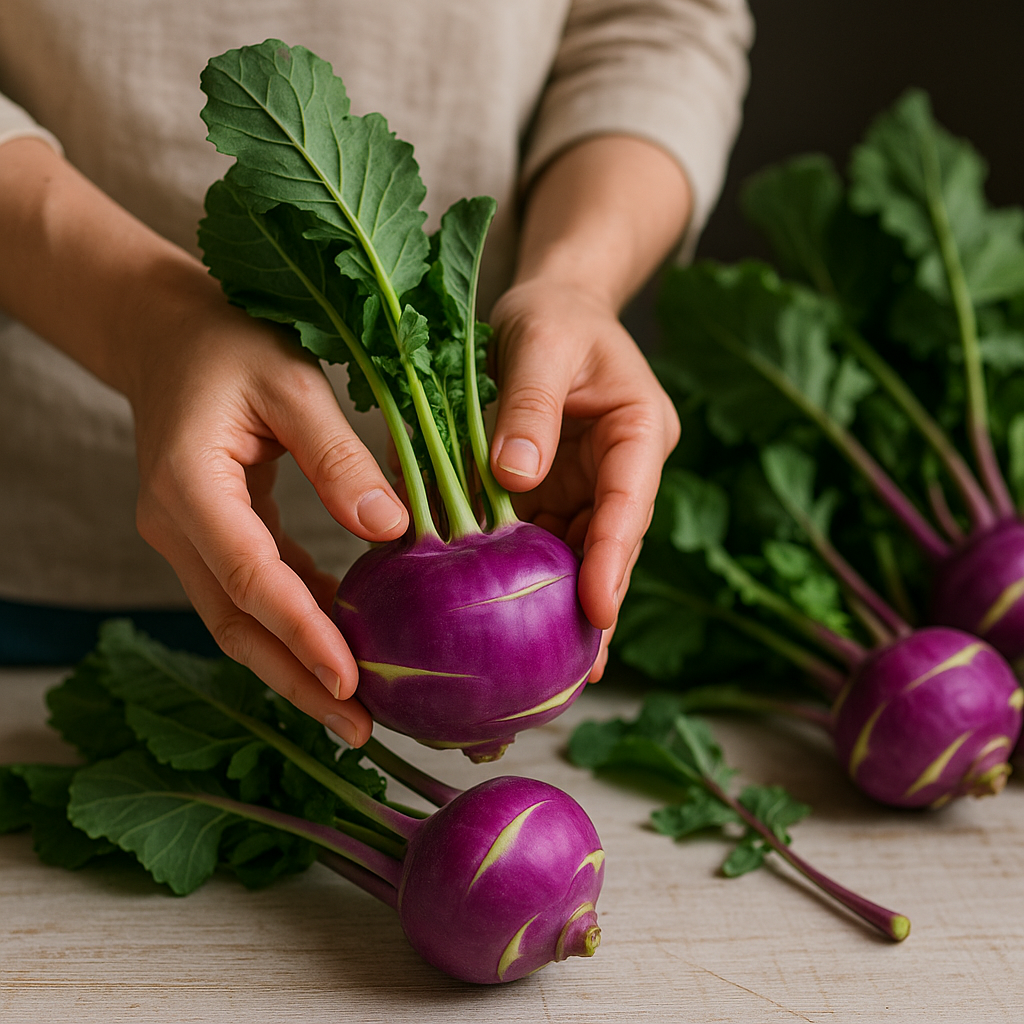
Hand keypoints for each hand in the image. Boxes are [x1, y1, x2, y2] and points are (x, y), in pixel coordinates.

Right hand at [0, 139, 403, 741]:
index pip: (249, 578)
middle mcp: (175, 526)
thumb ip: (338, 456)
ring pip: (238, 623)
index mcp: (189, 487)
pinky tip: (340, 648)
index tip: (350, 681)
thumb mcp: (291, 383)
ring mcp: (185, 538)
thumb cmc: (231, 344)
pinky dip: (291, 629)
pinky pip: (249, 598)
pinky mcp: (208, 539)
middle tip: (359, 729)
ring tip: (355, 712)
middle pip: (236, 625)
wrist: (168, 336)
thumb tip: (393, 530)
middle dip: (296, 681)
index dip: (300, 634)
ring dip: (293, 668)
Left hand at [489, 276, 679, 679]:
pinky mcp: (551, 498)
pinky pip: (538, 544)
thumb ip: (530, 405)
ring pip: (574, 556)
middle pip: (607, 545)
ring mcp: (584, 490)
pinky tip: (505, 628)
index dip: (613, 556)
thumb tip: (515, 475)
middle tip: (578, 672)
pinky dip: (522, 583)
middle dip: (593, 606)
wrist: (550, 309)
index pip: (629, 501)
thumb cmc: (555, 315)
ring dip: (561, 610)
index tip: (599, 609)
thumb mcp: (542, 342)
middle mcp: (616, 471)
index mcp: (637, 431)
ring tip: (547, 676)